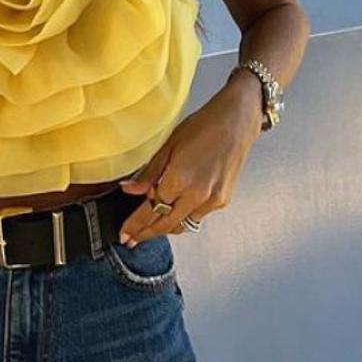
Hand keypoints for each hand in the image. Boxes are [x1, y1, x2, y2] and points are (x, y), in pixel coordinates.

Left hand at [116, 84, 263, 242]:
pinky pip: (197, 216)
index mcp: (179, 180)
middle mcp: (197, 195)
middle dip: (146, 234)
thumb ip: (148, 173)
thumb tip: (128, 188)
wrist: (236, 122)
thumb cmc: (204, 126)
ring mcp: (212, 200)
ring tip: (150, 227)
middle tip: (131, 239)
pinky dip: (184, 216)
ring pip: (182, 225)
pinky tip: (175, 209)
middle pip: (165, 225)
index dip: (135, 225)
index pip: (150, 211)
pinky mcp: (222, 201)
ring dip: (165, 227)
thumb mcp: (168, 146)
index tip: (125, 234)